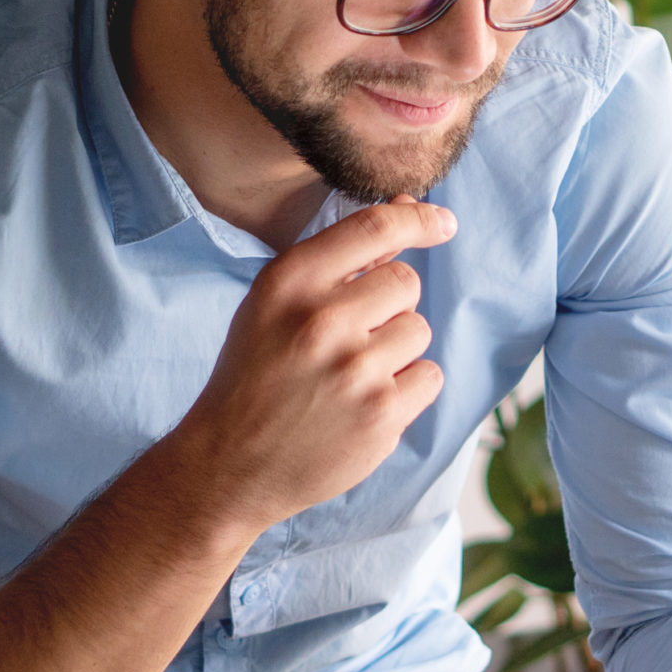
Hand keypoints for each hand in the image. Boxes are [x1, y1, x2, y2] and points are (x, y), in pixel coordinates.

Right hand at [170, 196, 454, 534]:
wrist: (228, 464)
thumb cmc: (256, 375)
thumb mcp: (273, 304)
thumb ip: (337, 259)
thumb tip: (407, 207)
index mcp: (289, 282)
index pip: (373, 228)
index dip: (417, 219)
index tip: (443, 222)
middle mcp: (322, 320)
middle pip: (405, 283)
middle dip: (389, 307)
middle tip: (350, 340)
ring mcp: (354, 370)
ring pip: (418, 331)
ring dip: (396, 351)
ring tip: (350, 377)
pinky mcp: (381, 415)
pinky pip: (430, 377)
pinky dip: (408, 389)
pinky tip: (366, 403)